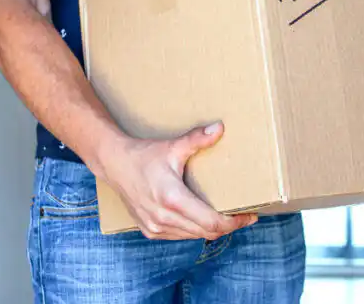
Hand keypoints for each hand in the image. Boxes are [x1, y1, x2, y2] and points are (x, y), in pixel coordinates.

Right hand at [95, 121, 256, 240]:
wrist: (113, 164)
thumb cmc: (144, 154)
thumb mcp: (173, 146)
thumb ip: (197, 139)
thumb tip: (220, 128)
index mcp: (172, 199)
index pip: (211, 222)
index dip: (234, 222)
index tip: (250, 216)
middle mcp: (163, 218)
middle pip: (206, 232)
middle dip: (228, 226)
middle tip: (244, 216)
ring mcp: (155, 227)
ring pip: (194, 236)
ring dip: (212, 229)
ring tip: (228, 217)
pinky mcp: (150, 230)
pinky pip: (180, 236)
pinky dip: (194, 230)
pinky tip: (203, 219)